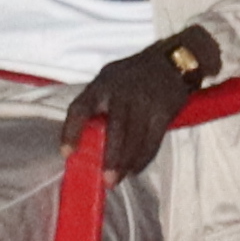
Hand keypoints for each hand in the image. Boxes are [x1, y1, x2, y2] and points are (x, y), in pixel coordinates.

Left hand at [80, 33, 215, 176]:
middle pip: (115, 128)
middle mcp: (123, 92)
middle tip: (105, 179)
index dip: (71, 131)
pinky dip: (143, 158)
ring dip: (126, 163)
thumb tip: (84, 142)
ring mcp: (145, 101)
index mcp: (102, 84)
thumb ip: (96, 105)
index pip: (81, 107)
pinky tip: (135, 169)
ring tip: (117, 180)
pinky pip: (153, 140)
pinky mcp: (164, 111)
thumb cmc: (133, 75)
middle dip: (110, 156)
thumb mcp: (109, 79)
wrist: (172, 60)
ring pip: (135, 138)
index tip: (67, 153)